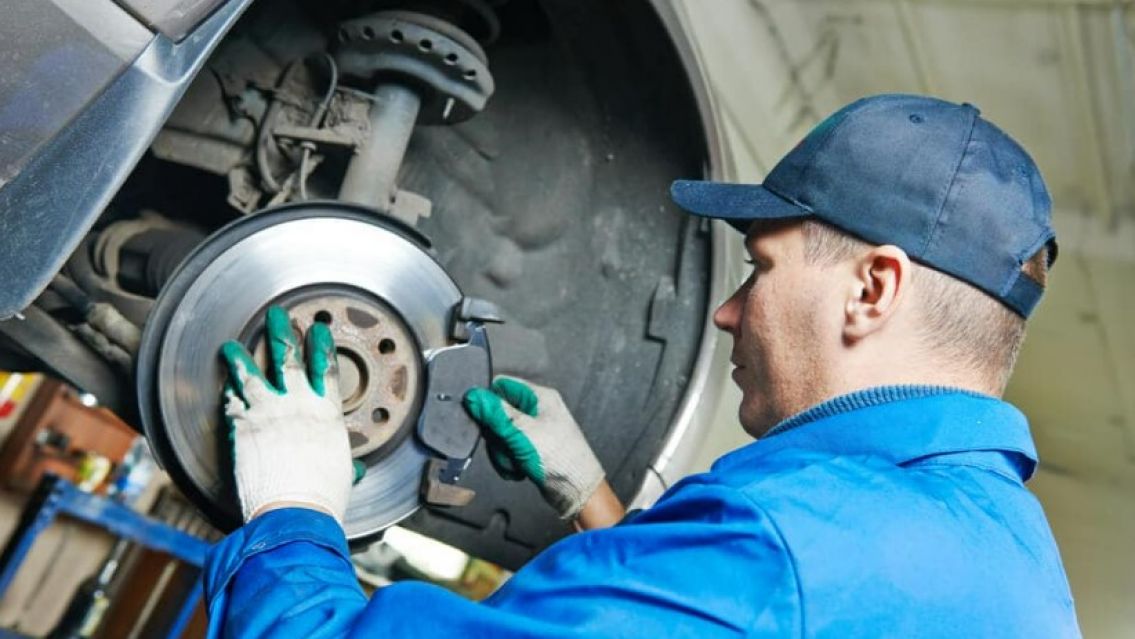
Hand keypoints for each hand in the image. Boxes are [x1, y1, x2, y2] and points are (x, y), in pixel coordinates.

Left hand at [220, 305, 353, 523]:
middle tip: (277, 315)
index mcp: (326, 414)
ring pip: (253, 373)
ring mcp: (268, 412)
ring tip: (233, 344)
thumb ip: (346, 465)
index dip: (321, 347)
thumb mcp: (342, 475)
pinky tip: (223, 379)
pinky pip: (232, 398)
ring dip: (243, 355)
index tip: (317, 331)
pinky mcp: (242, 425)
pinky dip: (228, 386)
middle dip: (283, 334)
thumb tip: (355, 470)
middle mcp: (298, 405)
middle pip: (289, 359)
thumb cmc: (321, 497)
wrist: (293, 508)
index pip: (326, 370)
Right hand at [463, 376, 605, 519]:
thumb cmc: (560, 458)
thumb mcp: (522, 431)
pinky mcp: (531, 447)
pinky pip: (508, 449)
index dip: (487, 401)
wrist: (576, 490)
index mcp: (539, 397)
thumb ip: (495, 413)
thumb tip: (474, 396)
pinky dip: (509, 461)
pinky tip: (518, 469)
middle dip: (497, 435)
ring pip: (500, 435)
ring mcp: (534, 430)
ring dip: (502, 452)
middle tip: (506, 445)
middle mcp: (537, 410)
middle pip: (497, 413)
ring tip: (515, 461)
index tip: (481, 418)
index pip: (502, 386)